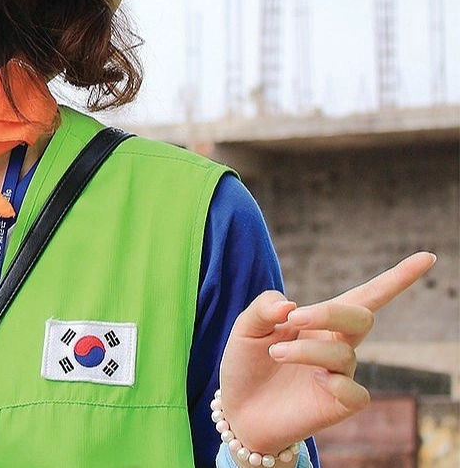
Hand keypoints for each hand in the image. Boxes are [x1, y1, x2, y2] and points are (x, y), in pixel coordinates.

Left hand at [218, 251, 435, 456]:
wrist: (238, 408)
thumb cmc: (246, 363)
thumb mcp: (245, 328)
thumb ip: (263, 308)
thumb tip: (291, 305)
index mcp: (319, 320)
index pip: (366, 295)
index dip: (398, 277)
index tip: (427, 258)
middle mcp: (337, 344)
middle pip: (360, 315)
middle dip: (330, 312)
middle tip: (294, 318)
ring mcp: (341, 374)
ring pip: (343, 353)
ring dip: (305, 350)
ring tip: (273, 354)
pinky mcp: (340, 404)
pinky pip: (354, 392)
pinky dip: (336, 385)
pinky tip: (315, 383)